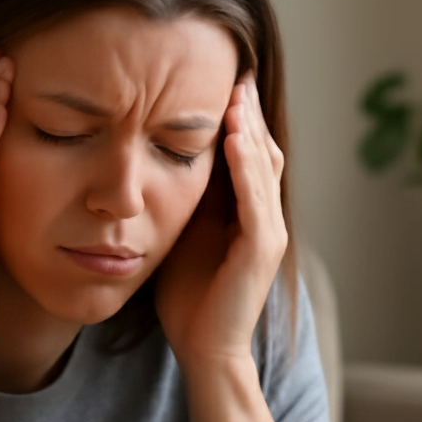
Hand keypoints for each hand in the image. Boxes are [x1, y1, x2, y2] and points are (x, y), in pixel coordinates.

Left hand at [155, 72, 287, 372]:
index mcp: (243, 212)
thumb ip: (181, 202)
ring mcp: (267, 232)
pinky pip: (256, 198)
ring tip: (235, 95)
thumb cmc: (189, 299)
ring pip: (263, 167)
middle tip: (235, 73)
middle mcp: (262, 217)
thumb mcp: (180, 236)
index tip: (219, 83)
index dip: (236, 119)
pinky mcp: (262, 249)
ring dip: (250, 129)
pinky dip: (246, 166)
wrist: (203, 348)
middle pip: (261, 150)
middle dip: (248, 113)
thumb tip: (154, 164)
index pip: (245, 154)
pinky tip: (234, 138)